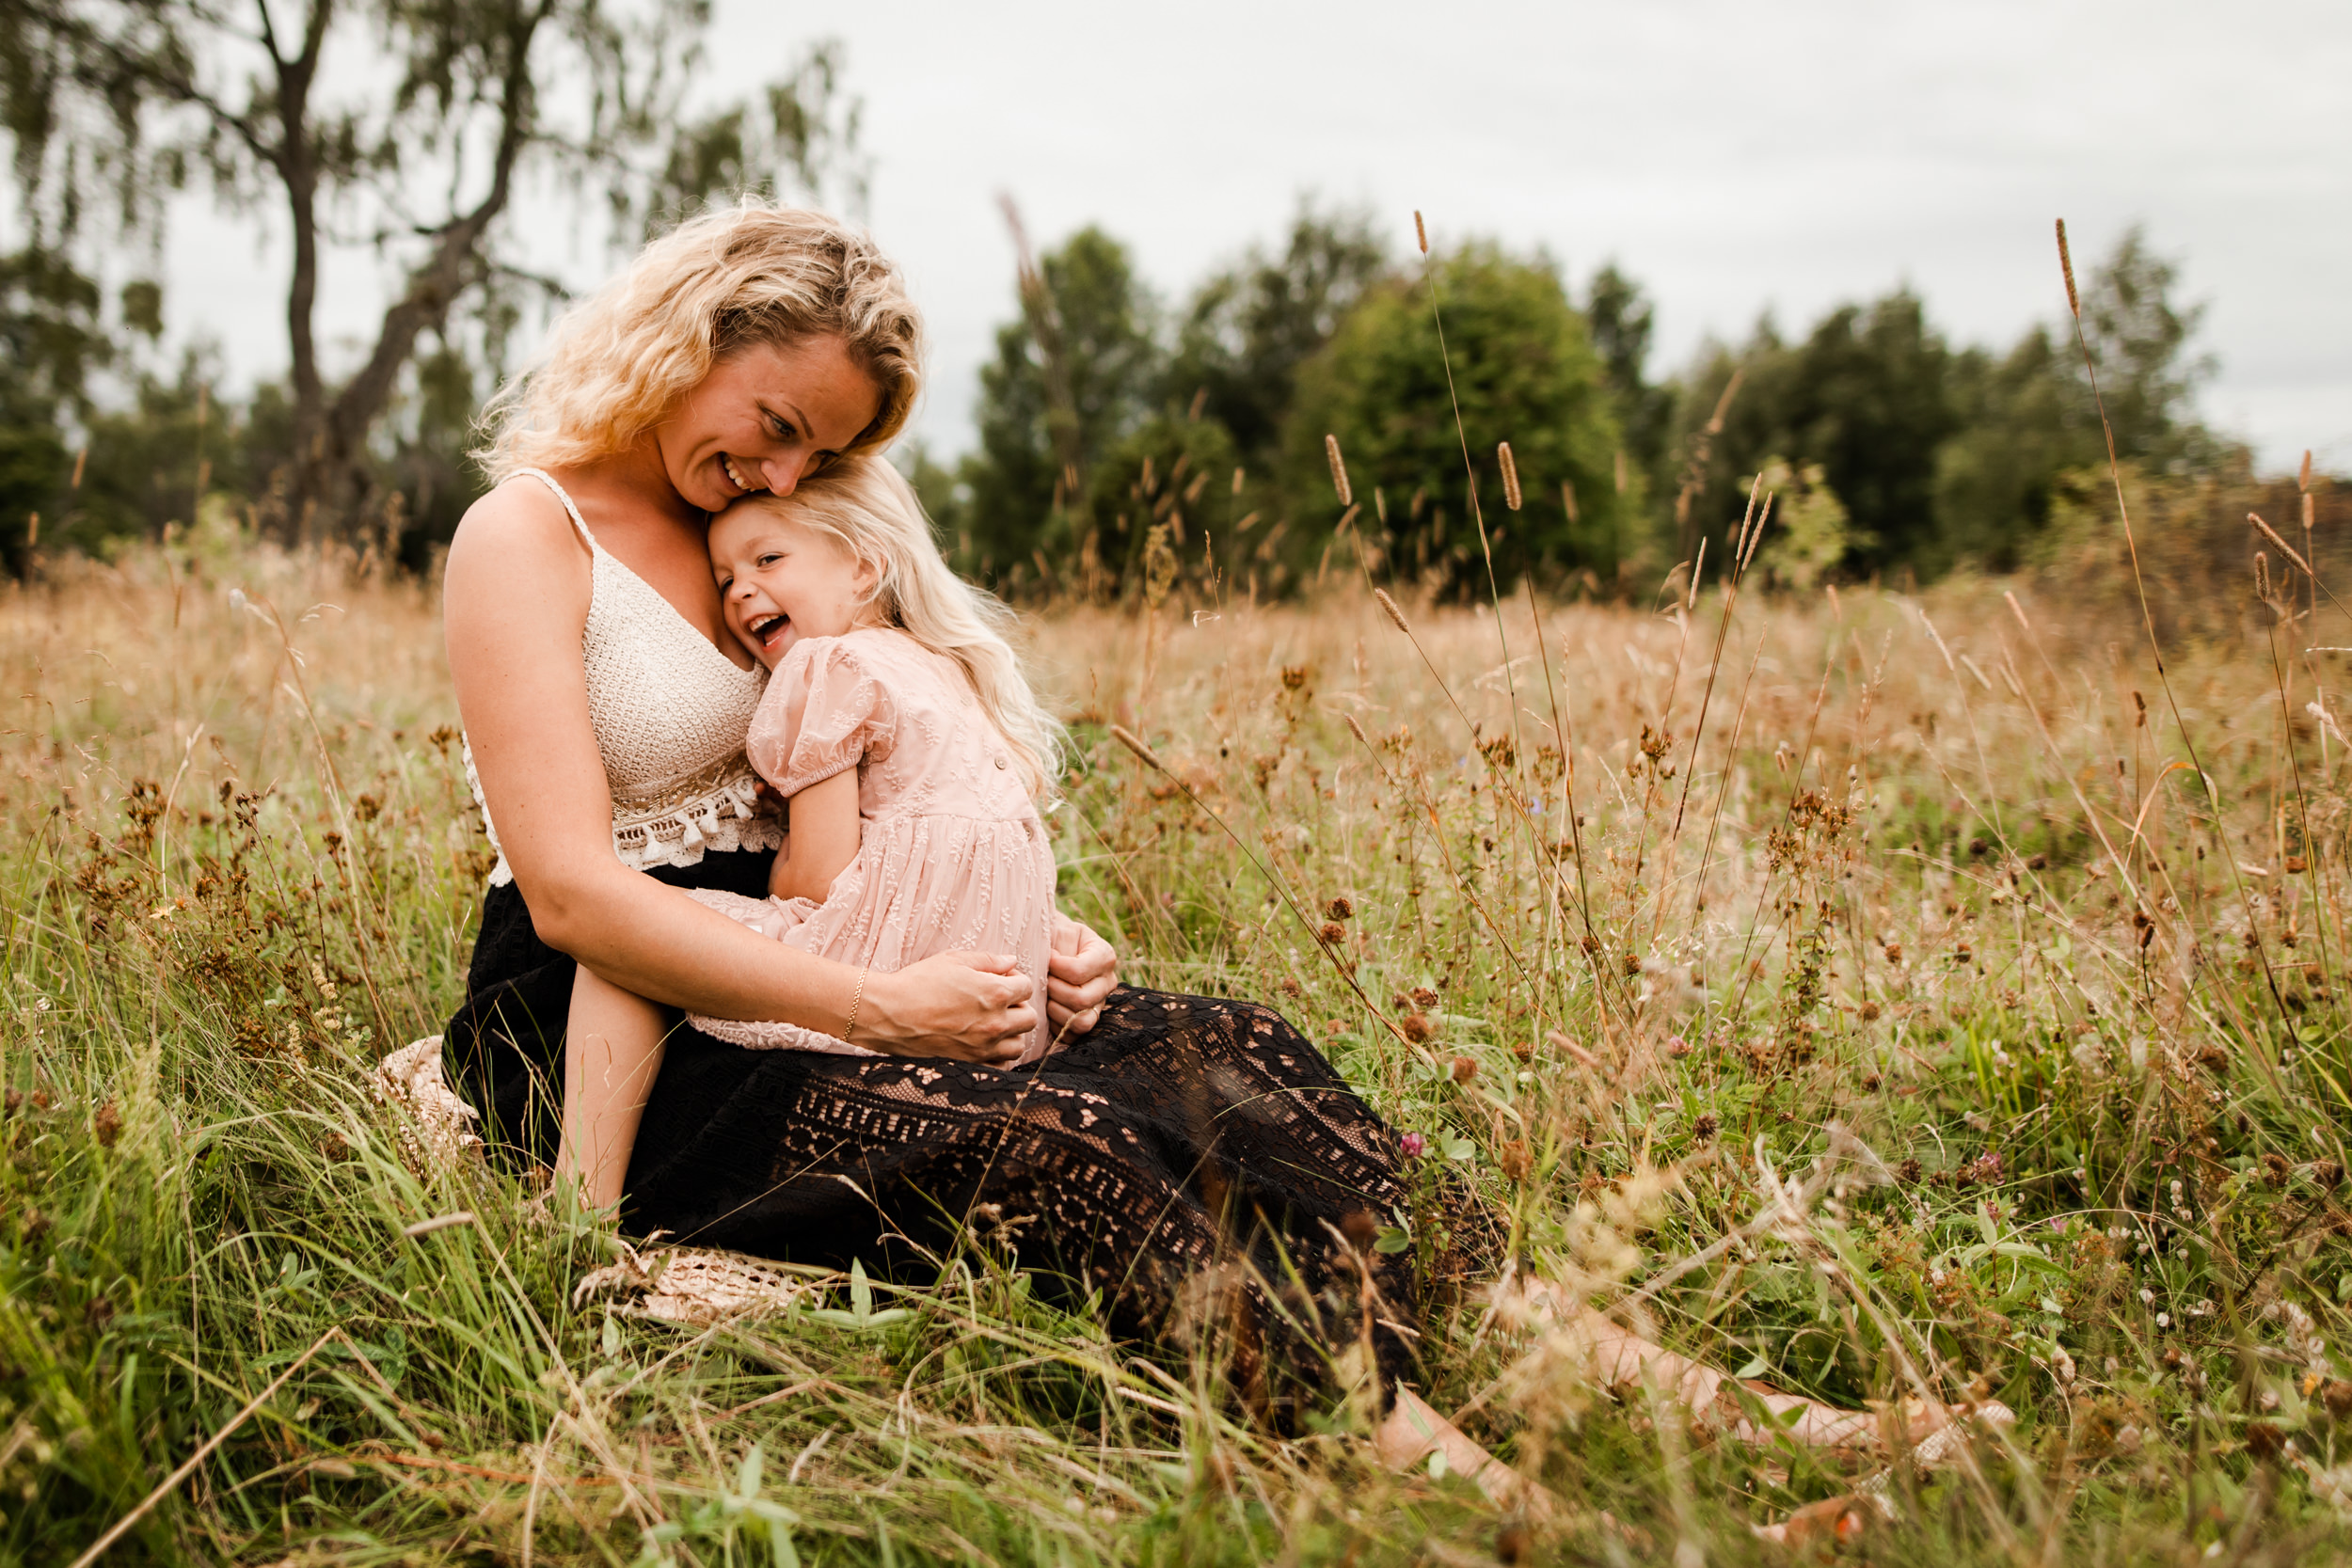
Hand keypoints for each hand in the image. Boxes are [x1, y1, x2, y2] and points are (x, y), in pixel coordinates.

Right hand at [857, 951, 1034, 1063]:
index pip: (1027, 988)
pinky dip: (998, 1056)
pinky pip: (1001, 1065)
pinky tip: (982, 1043)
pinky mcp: (971, 1064)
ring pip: (1019, 1045)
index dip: (1014, 981)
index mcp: (995, 993)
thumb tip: (1011, 962)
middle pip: (1030, 1018)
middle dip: (1018, 1008)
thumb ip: (987, 960)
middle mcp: (996, 1022)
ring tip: (991, 1024)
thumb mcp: (953, 960)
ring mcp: (984, 1047)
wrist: (888, 1015)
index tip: (998, 981)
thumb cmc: (917, 983)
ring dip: (1011, 1034)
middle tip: (997, 1003)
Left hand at [1046, 913, 1116, 1035]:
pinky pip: (1074, 1035)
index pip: (1078, 971)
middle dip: (1052, 990)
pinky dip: (1056, 1026)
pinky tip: (1046, 1010)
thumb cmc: (1053, 936)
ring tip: (1044, 994)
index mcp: (1105, 956)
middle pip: (1081, 999)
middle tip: (1041, 979)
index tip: (1046, 957)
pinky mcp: (1088, 1020)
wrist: (1052, 947)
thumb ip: (1057, 939)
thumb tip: (1051, 960)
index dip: (1055, 967)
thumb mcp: (1058, 928)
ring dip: (1054, 1009)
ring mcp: (1100, 1004)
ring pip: (1081, 1021)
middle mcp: (1108, 982)